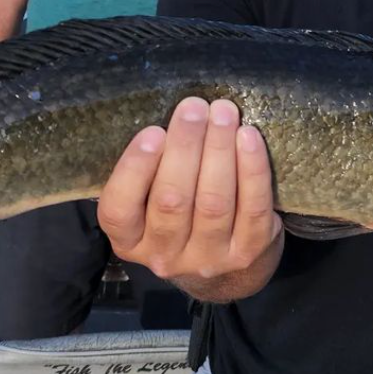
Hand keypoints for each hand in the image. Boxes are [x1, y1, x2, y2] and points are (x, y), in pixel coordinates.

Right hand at [98, 97, 283, 291]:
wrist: (225, 266)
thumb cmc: (180, 210)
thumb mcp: (149, 198)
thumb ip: (151, 167)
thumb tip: (172, 119)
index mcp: (130, 240)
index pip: (119, 209)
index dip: (135, 169)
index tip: (154, 131)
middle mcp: (164, 255)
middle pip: (173, 200)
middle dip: (185, 146)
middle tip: (194, 107)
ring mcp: (208, 259)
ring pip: (214, 202)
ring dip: (219, 149)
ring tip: (223, 112)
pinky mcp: (247, 253)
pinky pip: (252, 208)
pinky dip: (252, 170)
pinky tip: (248, 137)